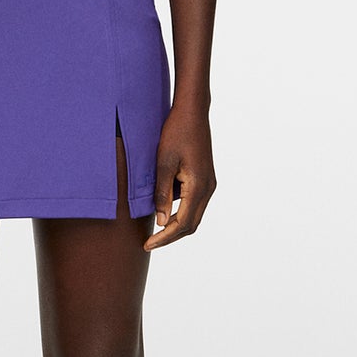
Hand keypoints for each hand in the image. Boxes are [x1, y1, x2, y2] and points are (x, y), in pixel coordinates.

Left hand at [143, 104, 214, 250]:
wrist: (192, 112)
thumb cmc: (176, 133)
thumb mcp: (164, 163)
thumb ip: (162, 193)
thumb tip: (159, 221)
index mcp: (199, 187)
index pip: (182, 224)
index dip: (164, 237)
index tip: (148, 245)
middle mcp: (208, 188)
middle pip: (191, 225)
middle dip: (170, 236)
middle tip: (149, 243)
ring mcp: (209, 183)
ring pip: (193, 215)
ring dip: (175, 225)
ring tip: (153, 229)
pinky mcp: (205, 178)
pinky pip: (193, 203)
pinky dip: (179, 212)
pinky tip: (163, 209)